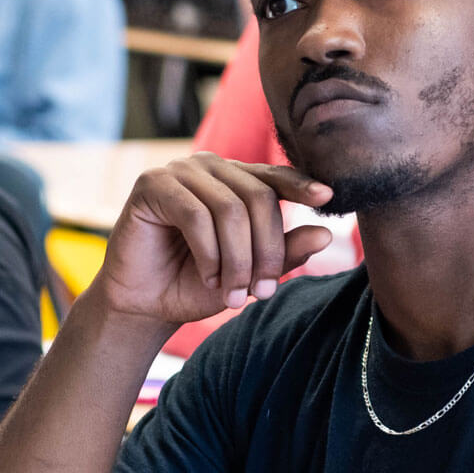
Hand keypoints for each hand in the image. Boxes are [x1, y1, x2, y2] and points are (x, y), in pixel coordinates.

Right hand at [94, 153, 334, 323]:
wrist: (144, 305)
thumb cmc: (195, 284)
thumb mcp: (249, 273)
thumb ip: (284, 252)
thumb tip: (325, 233)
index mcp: (235, 180)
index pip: (275, 177)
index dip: (301, 185)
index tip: (328, 197)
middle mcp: (210, 167)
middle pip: (258, 198)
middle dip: (266, 251)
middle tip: (263, 291)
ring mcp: (179, 171)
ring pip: (230, 209)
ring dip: (237, 259)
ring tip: (233, 293)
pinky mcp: (152, 184)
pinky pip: (196, 215)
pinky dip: (209, 254)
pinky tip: (209, 278)